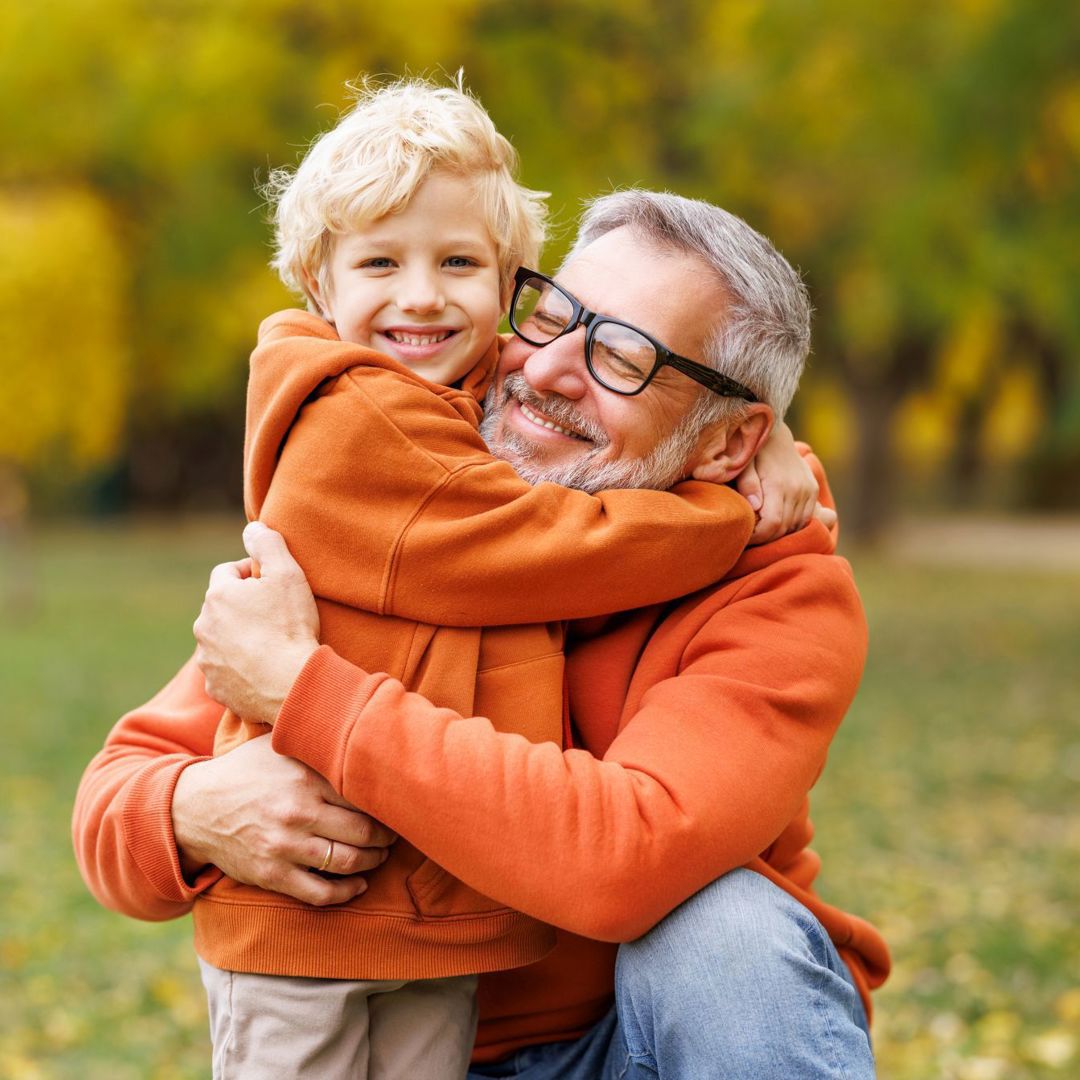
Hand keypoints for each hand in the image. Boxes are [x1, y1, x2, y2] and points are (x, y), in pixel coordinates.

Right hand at [172, 735, 395, 905]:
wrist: (194, 807)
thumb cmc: (245, 771)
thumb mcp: (279, 747)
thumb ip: (316, 745)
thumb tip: (361, 733)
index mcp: (305, 778)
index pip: (362, 794)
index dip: (386, 802)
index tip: (397, 804)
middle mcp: (298, 812)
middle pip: (363, 831)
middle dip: (386, 836)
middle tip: (395, 834)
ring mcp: (284, 846)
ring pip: (347, 862)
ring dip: (372, 862)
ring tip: (380, 855)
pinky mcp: (271, 874)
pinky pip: (319, 892)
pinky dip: (346, 892)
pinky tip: (358, 884)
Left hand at [194, 522, 319, 723]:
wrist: (290, 685)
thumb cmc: (290, 627)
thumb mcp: (287, 574)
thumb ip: (267, 543)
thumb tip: (252, 527)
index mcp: (218, 596)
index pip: (227, 572)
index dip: (252, 573)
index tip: (273, 584)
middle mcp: (204, 626)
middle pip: (221, 606)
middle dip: (243, 606)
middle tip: (275, 614)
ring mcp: (207, 660)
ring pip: (220, 639)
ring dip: (239, 637)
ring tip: (270, 644)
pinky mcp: (216, 687)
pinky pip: (225, 670)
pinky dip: (239, 667)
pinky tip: (263, 669)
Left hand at [737, 422, 822, 543]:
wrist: (773, 433)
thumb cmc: (752, 451)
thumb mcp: (744, 463)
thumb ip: (747, 483)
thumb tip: (754, 506)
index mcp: (778, 484)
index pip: (773, 523)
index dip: (758, 536)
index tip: (744, 537)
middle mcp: (797, 488)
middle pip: (785, 528)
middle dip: (766, 538)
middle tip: (749, 536)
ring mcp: (808, 489)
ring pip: (798, 526)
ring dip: (780, 533)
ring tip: (761, 529)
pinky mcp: (812, 489)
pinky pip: (807, 518)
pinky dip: (793, 525)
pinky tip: (777, 524)